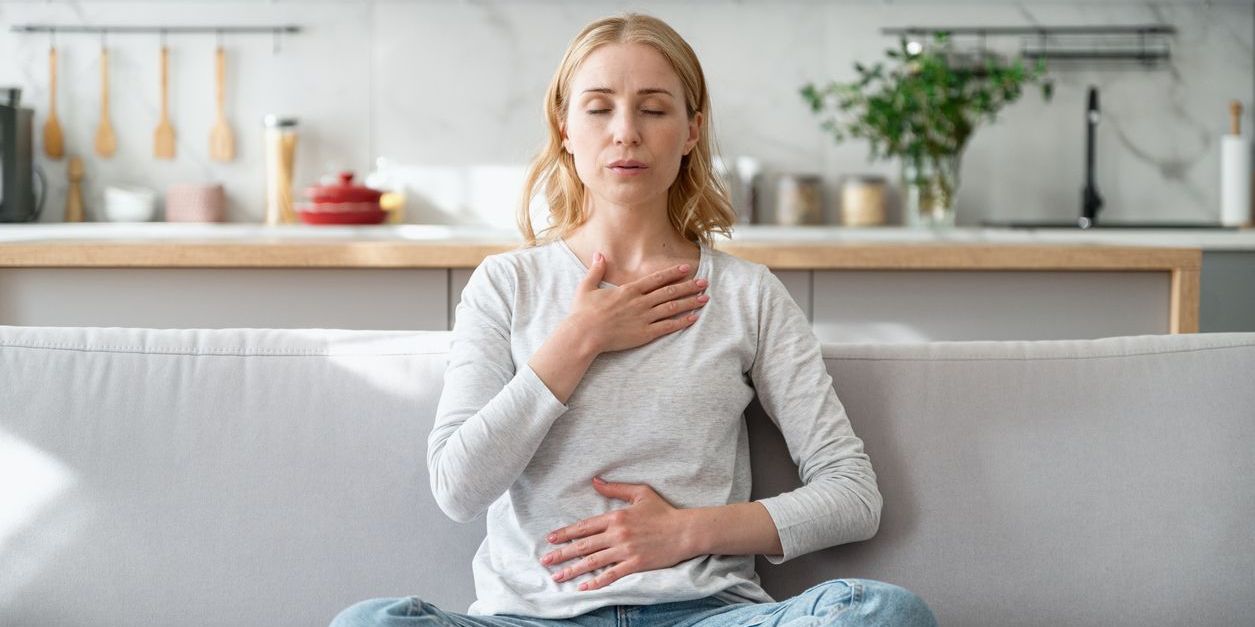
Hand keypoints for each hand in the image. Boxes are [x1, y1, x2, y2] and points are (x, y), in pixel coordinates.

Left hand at [540, 477, 695, 591]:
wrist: (685, 531)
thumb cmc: (663, 511)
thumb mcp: (640, 493)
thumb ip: (615, 488)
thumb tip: (595, 480)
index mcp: (616, 516)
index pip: (585, 526)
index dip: (566, 533)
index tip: (551, 539)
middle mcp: (617, 534)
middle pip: (584, 545)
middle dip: (562, 553)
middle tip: (546, 560)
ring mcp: (625, 550)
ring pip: (593, 561)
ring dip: (573, 569)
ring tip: (557, 576)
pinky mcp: (635, 564)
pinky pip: (611, 575)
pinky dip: (597, 582)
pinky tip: (584, 587)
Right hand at [569, 253, 707, 354]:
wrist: (583, 334)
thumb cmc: (583, 313)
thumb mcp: (586, 287)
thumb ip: (596, 270)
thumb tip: (599, 254)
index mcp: (629, 290)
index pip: (657, 279)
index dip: (673, 273)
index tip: (687, 268)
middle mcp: (640, 302)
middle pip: (670, 291)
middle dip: (689, 286)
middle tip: (704, 282)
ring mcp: (644, 318)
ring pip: (672, 307)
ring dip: (690, 302)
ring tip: (704, 298)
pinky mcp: (644, 334)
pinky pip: (668, 327)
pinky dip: (682, 322)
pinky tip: (694, 318)